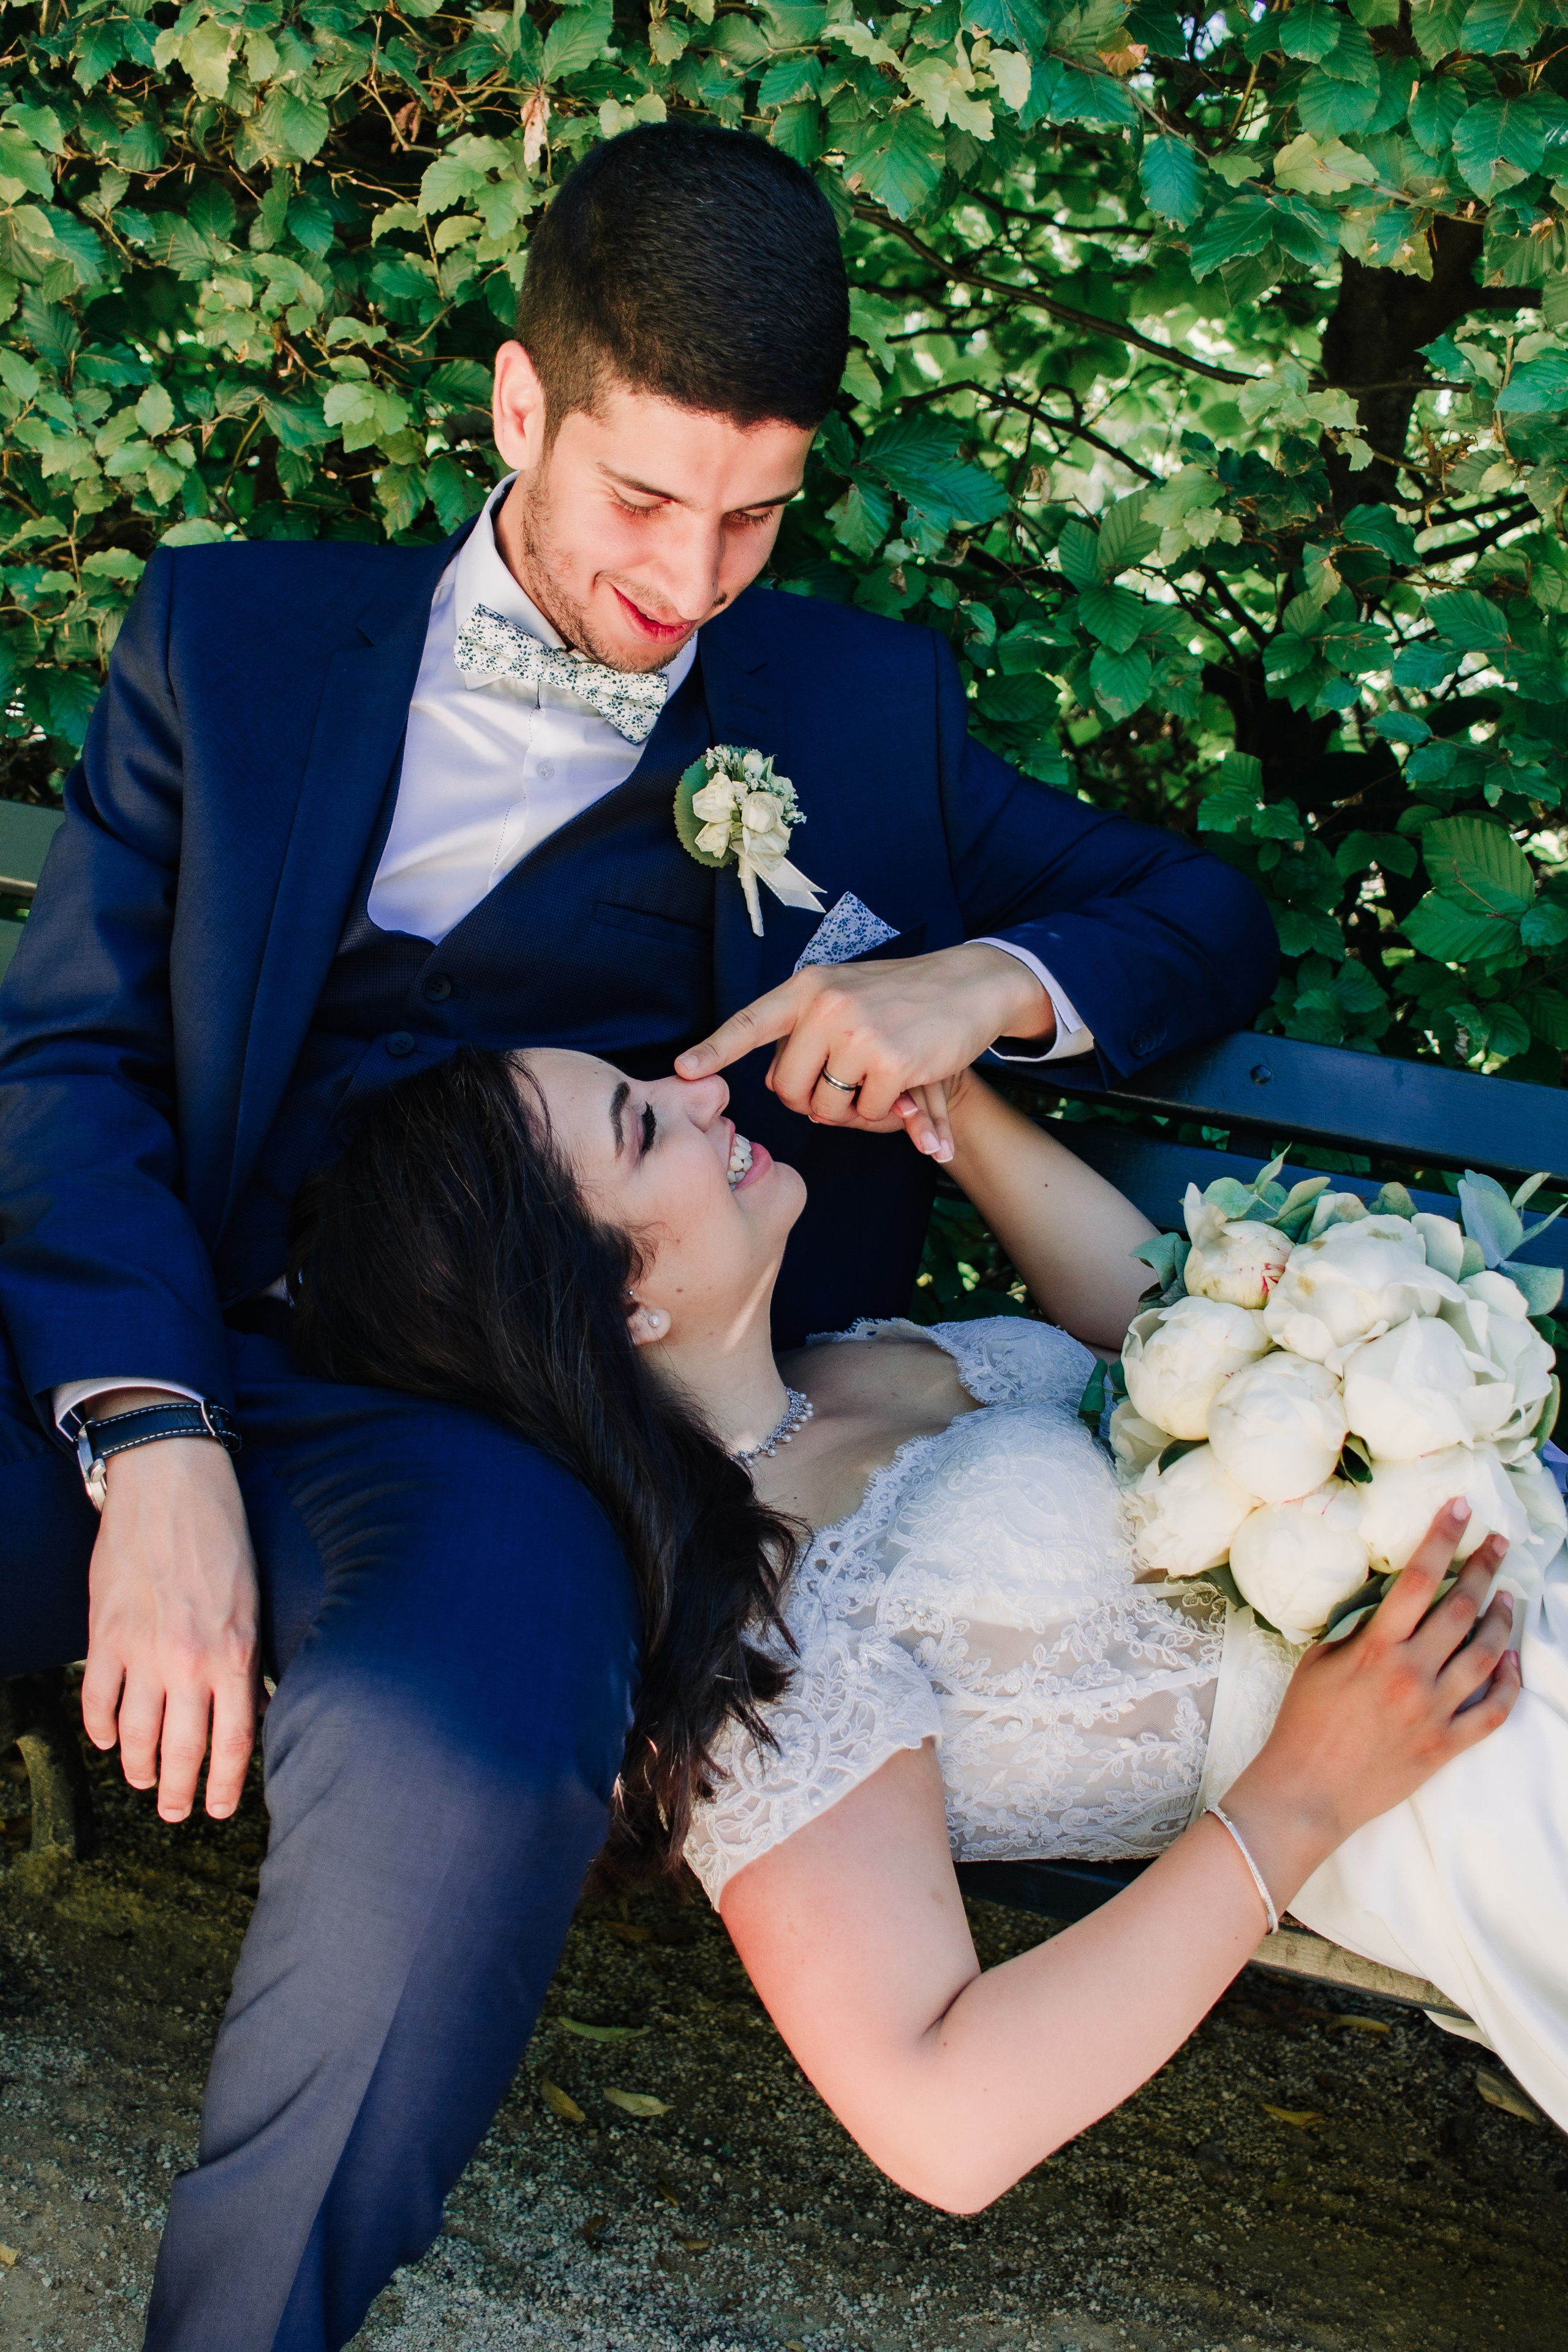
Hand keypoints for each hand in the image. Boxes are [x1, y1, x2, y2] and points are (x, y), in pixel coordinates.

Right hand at [80, 1415, 260, 1823]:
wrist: (173, 1487)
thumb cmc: (223, 1538)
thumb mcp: (253, 1603)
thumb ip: (245, 1660)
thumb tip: (243, 1710)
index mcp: (236, 1655)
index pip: (233, 1742)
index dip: (226, 1785)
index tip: (219, 1810)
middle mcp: (190, 1662)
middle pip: (182, 1749)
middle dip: (179, 1791)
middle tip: (175, 1812)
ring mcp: (144, 1651)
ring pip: (135, 1735)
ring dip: (138, 1768)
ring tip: (143, 1781)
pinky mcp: (106, 1635)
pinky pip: (97, 1699)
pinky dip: (98, 1728)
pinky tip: (104, 1739)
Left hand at [674, 944, 1051, 1135]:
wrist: (969, 984)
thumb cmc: (903, 998)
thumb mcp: (849, 996)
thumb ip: (814, 1037)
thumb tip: (798, 1102)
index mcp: (807, 988)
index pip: (750, 1022)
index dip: (715, 1050)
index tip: (683, 1071)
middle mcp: (825, 1006)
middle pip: (786, 1088)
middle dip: (811, 1101)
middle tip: (843, 1089)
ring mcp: (858, 1033)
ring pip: (827, 1106)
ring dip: (852, 1109)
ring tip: (879, 1081)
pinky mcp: (891, 1061)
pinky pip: (868, 1115)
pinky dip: (886, 1113)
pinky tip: (905, 1086)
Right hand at [1222, 1502, 1520, 1909]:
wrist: (1307, 1791)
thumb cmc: (1303, 1723)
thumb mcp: (1318, 1661)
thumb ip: (1357, 1629)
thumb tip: (1390, 1601)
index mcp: (1375, 1649)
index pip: (1418, 1580)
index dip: (1442, 1538)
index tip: (1460, 1509)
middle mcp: (1409, 1675)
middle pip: (1461, 1609)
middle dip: (1484, 1569)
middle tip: (1497, 1544)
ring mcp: (1432, 1712)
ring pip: (1485, 1655)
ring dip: (1501, 1620)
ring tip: (1508, 1596)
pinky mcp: (1444, 1746)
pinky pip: (1491, 1712)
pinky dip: (1507, 1684)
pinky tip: (1509, 1661)